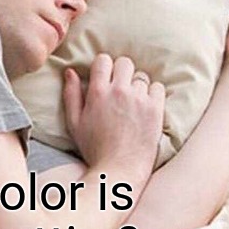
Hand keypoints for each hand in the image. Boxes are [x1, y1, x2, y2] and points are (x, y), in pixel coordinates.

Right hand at [63, 54, 164, 175]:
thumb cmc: (94, 147)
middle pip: (125, 63)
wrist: (120, 167)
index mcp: (98, 92)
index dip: (103, 66)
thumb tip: (71, 71)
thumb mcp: (74, 122)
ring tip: (132, 100)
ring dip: (136, 85)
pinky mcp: (156, 109)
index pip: (104, 60)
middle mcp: (120, 91)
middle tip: (119, 86)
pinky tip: (145, 105)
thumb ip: (71, 94)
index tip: (104, 76)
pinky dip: (152, 93)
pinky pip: (158, 87)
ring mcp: (140, 99)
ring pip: (141, 76)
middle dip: (121, 71)